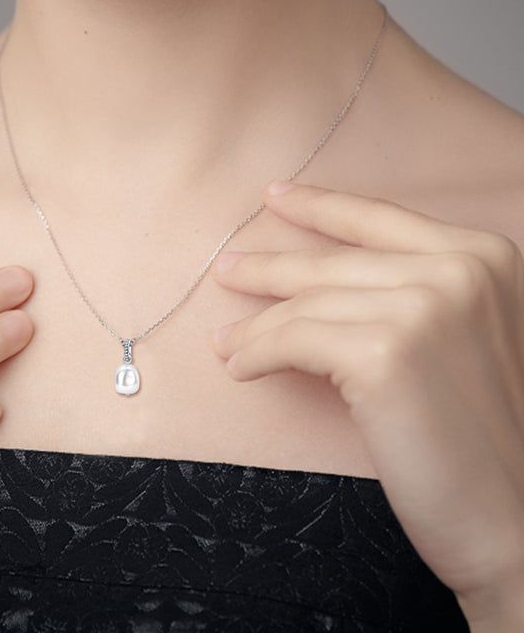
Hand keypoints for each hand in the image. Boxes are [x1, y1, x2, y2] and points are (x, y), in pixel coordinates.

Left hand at [210, 180, 523, 627]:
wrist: (521, 522)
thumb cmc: (488, 438)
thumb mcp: (464, 339)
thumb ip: (414, 295)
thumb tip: (320, 285)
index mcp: (484, 257)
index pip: (380, 218)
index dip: (322, 205)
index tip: (276, 197)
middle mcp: (459, 270)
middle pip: (333, 263)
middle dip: (271, 268)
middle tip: (228, 268)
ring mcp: (423, 308)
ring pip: (306, 306)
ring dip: (256, 326)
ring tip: (224, 341)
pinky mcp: (385, 355)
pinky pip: (293, 340)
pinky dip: (257, 353)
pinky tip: (239, 366)